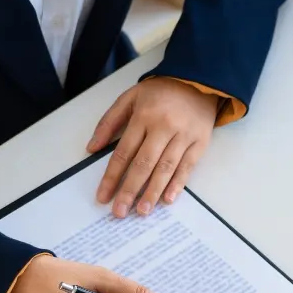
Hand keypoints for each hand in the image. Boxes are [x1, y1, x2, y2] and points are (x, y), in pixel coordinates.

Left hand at [88, 77, 218, 217]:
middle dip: (129, 190)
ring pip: (165, 168)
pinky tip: (167, 199)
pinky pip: (187, 167)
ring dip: (152, 192)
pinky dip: (177, 184)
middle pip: (143, 164)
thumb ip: (109, 121)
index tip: (103, 196)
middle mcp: (164, 127)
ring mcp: (183, 135)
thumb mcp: (130, 97)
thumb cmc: (161, 91)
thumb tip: (92, 148)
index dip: (112, 176)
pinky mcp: (200, 142)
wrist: (199, 80)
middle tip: (120, 212)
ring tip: (142, 211)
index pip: (124, 152)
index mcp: (144, 116)